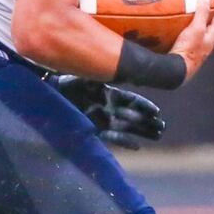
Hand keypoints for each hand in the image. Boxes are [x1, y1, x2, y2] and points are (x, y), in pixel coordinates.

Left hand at [50, 75, 165, 148]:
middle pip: (132, 115)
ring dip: (141, 131)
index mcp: (108, 93)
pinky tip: (137, 146)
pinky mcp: (92, 127)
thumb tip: (121, 66)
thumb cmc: (67, 80)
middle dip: (147, 121)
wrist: (50, 91)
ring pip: (126, 126)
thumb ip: (104, 74)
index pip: (131, 100)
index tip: (156, 112)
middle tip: (162, 127)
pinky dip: (123, 140)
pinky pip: (111, 136)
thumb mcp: (87, 75)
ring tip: (157, 135)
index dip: (144, 106)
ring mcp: (101, 118)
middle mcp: (108, 107)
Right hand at [169, 0, 213, 80]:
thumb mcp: (196, 29)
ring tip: (192, 5)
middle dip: (211, 6)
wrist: (176, 71)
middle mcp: (207, 40)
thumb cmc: (188, 51)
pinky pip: (191, 31)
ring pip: (202, 26)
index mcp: (212, 35)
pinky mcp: (187, 48)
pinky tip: (178, 21)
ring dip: (199, 15)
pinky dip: (188, 23)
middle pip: (213, 20)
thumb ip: (202, 13)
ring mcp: (197, 45)